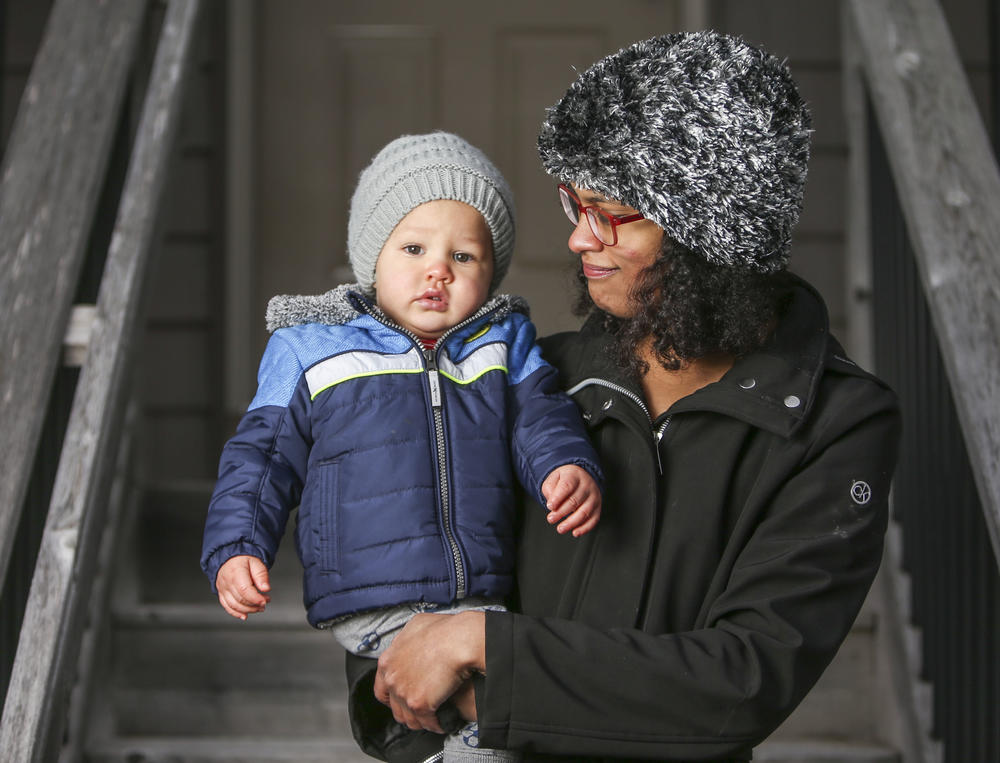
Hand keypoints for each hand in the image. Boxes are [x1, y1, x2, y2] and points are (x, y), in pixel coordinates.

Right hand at [215, 555, 270, 619]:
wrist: (230, 557)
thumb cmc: (244, 560)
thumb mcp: (256, 562)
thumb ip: (261, 575)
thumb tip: (266, 588)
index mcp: (235, 572)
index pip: (244, 590)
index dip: (256, 598)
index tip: (265, 600)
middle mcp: (227, 582)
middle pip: (240, 599)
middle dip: (254, 604)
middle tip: (265, 602)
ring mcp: (222, 589)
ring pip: (233, 605)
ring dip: (248, 610)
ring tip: (259, 607)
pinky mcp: (221, 594)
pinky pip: (227, 606)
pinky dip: (236, 613)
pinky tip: (245, 615)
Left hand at [374, 611, 485, 731]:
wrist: (460, 640)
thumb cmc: (444, 630)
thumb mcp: (418, 625)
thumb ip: (407, 639)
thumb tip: (411, 643)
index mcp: (388, 660)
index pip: (381, 689)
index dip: (392, 697)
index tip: (401, 699)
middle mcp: (392, 678)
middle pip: (395, 707)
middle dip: (407, 711)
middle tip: (419, 710)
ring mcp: (403, 692)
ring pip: (409, 718)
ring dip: (420, 721)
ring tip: (432, 719)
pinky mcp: (419, 704)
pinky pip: (426, 723)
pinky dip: (435, 725)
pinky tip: (442, 722)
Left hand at [541, 464, 601, 536]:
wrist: (580, 477)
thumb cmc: (564, 480)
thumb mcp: (554, 478)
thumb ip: (549, 489)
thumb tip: (552, 504)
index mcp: (574, 475)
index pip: (567, 486)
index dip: (558, 497)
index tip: (550, 506)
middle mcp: (587, 485)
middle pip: (574, 501)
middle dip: (561, 512)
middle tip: (551, 519)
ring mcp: (594, 497)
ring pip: (584, 512)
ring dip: (571, 523)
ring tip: (560, 528)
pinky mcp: (598, 507)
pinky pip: (593, 519)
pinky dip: (585, 528)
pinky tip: (575, 532)